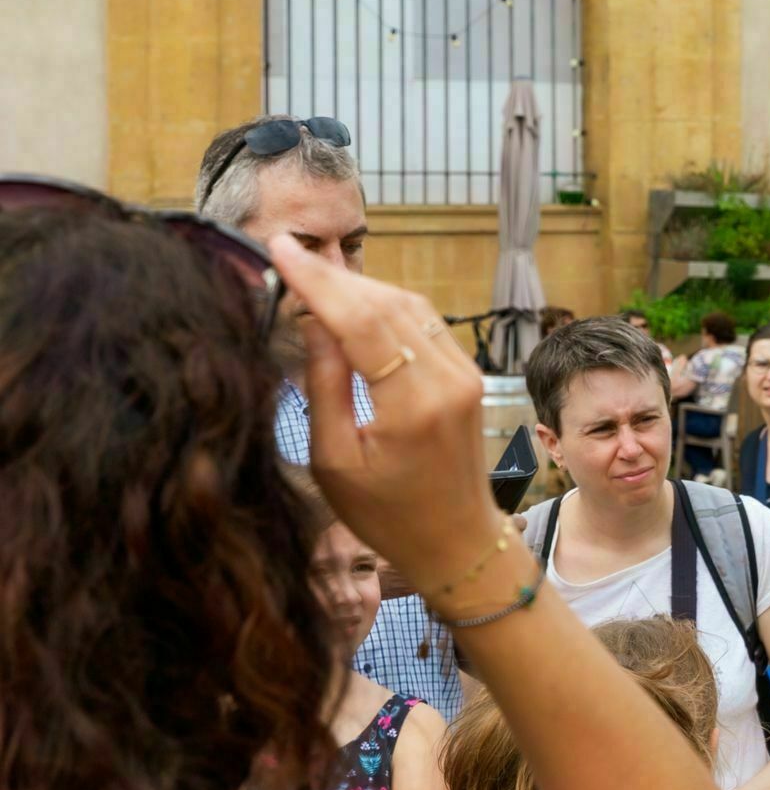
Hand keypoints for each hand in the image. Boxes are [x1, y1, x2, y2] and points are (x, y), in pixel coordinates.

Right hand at [268, 235, 505, 586]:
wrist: (457, 540)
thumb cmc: (386, 514)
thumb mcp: (334, 460)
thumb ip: (323, 388)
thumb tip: (310, 322)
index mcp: (412, 405)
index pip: (360, 322)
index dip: (318, 282)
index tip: (281, 248)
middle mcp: (448, 379)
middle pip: (387, 304)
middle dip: (336, 276)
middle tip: (288, 256)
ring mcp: (465, 373)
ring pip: (410, 306)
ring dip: (361, 287)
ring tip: (312, 273)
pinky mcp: (468, 374)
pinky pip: (425, 323)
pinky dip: (386, 305)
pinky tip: (353, 301)